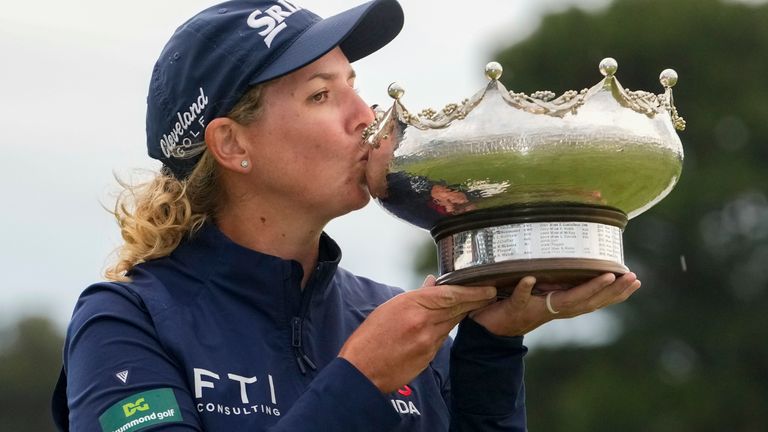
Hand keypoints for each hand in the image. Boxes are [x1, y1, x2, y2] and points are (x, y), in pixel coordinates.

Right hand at [339, 276, 495, 392]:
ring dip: (464, 314)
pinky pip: (443, 339)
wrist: (362, 371)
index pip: (449, 294)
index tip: (486, 286)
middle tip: (491, 293)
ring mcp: (427, 342)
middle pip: (456, 308)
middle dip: (475, 300)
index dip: (471, 290)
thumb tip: (432, 284)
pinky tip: (451, 324)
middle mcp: (423, 323)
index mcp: (410, 305)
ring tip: (477, 304)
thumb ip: (415, 296)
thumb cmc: (369, 338)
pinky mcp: (428, 357)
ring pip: (452, 323)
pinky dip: (448, 329)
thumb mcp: (389, 309)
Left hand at [470, 272, 640, 336]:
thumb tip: (576, 261)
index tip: (635, 280)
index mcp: (564, 305)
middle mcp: (556, 309)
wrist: (493, 327)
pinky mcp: (515, 307)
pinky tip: (529, 278)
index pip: (596, 300)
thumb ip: (559, 282)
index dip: (617, 292)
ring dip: (587, 289)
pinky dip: (524, 288)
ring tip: (605, 275)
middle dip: (612, 290)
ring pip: (565, 301)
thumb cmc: (520, 304)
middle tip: (631, 277)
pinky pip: (520, 297)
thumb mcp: (543, 292)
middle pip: (589, 301)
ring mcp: (537, 308)